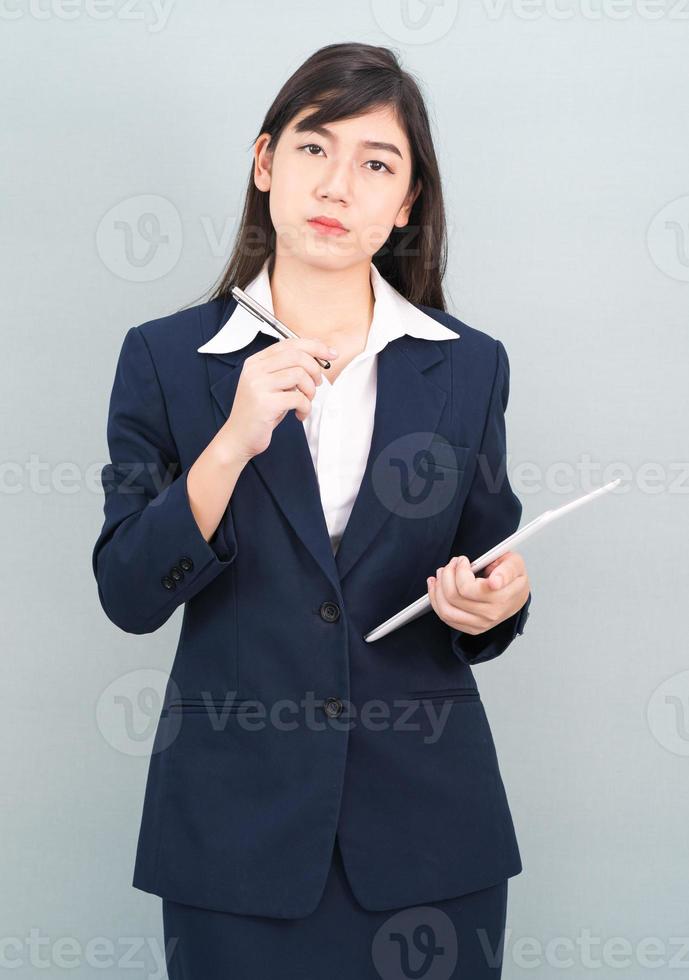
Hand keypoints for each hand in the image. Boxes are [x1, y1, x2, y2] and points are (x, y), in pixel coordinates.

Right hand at [220, 337, 338, 460]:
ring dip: (310, 390)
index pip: (289, 344)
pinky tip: (299, 414)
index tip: (331, 353)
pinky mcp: (265, 404)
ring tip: (306, 401)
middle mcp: (255, 370)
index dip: (314, 346)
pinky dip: (306, 407)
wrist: (238, 437)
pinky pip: (298, 398)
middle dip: (315, 369)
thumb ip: (287, 370)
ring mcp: (258, 386)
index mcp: (256, 362)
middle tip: (317, 383)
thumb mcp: (271, 385)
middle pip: (297, 356)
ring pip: (299, 375)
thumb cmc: (258, 413)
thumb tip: (317, 356)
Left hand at [427, 551, 529, 635]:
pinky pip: (446, 618)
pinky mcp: (472, 628)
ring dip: (438, 589)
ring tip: (441, 573)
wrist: (518, 595)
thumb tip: (495, 582)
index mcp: (502, 597)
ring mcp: (481, 624)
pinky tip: (436, 586)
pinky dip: (436, 600)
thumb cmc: (513, 576)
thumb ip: (507, 570)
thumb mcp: (515, 564)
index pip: (468, 589)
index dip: (460, 571)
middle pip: (454, 596)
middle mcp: (491, 614)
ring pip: (446, 610)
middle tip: (453, 562)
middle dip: (447, 574)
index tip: (463, 560)